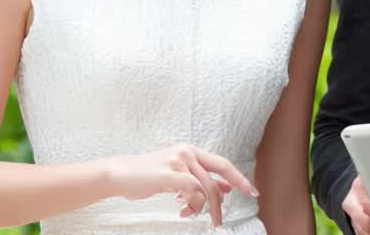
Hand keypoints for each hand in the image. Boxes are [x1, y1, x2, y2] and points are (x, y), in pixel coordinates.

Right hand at [103, 143, 257, 225]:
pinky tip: (184, 211)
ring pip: (206, 186)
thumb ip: (198, 179)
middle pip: (220, 171)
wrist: (118, 173)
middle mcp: (187, 152)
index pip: (221, 163)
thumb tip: (225, 189)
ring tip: (209, 220)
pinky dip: (193, 205)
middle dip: (235, 188)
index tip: (251, 191)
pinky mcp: (168, 174)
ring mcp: (177, 161)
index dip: (238, 177)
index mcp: (190, 151)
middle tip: (245, 202)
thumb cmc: (147, 176)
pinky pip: (192, 192)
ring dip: (209, 207)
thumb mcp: (177, 176)